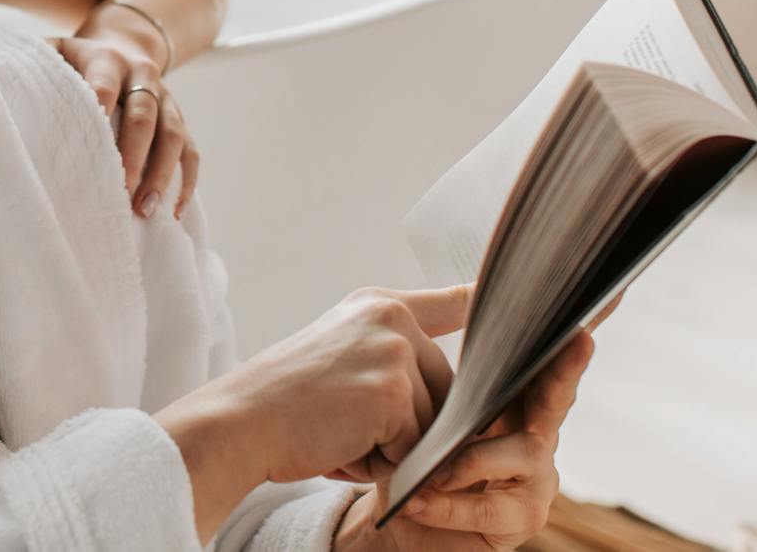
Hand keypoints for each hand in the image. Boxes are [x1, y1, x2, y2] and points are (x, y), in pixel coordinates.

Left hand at [48, 31, 197, 217]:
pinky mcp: (181, 118)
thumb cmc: (76, 60)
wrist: (125, 44)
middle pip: (144, 115)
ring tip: (146, 209)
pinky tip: (174, 211)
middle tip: (121, 192)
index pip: (103, 87)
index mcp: (106, 59)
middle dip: (134, 155)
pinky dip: (186, 181)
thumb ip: (34, 64)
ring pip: (174, 134)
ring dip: (162, 173)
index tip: (89, 149)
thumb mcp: (54, 51)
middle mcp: (142, 75)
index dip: (99, 114)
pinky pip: (191, 150)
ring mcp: (167, 97)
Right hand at [179, 285, 469, 487]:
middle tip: (345, 424)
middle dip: (409, 426)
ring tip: (341, 435)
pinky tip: (342, 448)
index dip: (485, 300)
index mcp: (378, 306)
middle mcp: (391, 320)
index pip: (452, 302)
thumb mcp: (340, 358)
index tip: (517, 289)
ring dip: (396, 450)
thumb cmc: (284, 405)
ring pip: (433, 427)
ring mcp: (394, 353)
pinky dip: (385, 466)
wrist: (240, 422)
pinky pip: (417, 452)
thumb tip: (459, 405)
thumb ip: (394, 363)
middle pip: (445, 391)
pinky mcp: (393, 394)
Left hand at [340, 329, 595, 551]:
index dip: (560, 342)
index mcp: (511, 403)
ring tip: (429, 468)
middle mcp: (534, 435)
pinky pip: (491, 506)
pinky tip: (416, 499)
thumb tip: (463, 297)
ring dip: (470, 459)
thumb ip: (442, 366)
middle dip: (565, 371)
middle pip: (555, 398)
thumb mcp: (418, 405)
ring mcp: (536, 477)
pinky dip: (449, 503)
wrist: (394, 520)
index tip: (577, 315)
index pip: (536, 365)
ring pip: (521, 453)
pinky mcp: (523, 517)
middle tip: (577, 340)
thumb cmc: (409, 456)